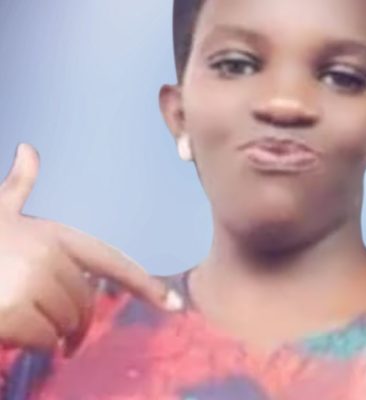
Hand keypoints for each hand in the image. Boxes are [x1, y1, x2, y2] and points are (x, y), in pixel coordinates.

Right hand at [0, 143, 181, 355]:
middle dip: (78, 322)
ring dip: (56, 335)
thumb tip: (29, 150)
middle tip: (67, 335)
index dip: (146, 284)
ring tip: (33, 327)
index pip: (112, 262)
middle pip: (87, 303)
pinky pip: (46, 340)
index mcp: (52, 234)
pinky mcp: (14, 313)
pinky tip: (18, 337)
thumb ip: (18, 188)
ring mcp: (31, 283)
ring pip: (67, 324)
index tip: (175, 304)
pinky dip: (39, 345)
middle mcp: (48, 256)